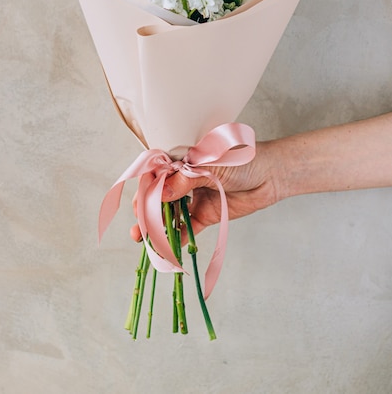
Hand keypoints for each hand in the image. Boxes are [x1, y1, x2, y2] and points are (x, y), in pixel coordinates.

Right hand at [130, 141, 279, 239]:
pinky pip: (187, 227)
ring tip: (144, 241)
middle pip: (158, 197)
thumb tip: (159, 192)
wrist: (271, 174)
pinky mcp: (205, 214)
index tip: (138, 207)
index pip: (156, 175)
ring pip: (169, 214)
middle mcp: (183, 179)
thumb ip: (186, 179)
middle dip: (146, 213)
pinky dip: (176, 238)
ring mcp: (193, 197)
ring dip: (156, 227)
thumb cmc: (243, 159)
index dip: (145, 191)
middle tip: (138, 230)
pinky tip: (165, 249)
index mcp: (181, 160)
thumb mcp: (212, 166)